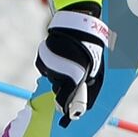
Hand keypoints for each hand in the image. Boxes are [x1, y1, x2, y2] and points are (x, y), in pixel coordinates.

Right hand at [35, 4, 111, 126]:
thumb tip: (87, 106)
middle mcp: (58, 73)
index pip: (65, 101)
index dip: (66, 109)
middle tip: (73, 77)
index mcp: (73, 77)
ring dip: (59, 75)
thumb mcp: (95, 68)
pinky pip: (46, 69)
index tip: (67, 114)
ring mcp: (49, 66)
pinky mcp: (42, 59)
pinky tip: (60, 56)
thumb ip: (90, 86)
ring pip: (52, 79)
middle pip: (59, 90)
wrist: (76, 22)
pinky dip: (51, 66)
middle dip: (66, 87)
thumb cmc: (90, 46)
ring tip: (69, 61)